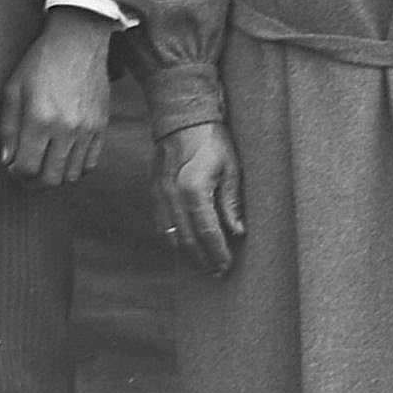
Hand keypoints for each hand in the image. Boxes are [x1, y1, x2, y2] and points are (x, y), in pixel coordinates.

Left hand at [0, 9, 113, 186]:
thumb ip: (8, 128)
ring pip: (72, 175)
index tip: (12, 168)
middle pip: (50, 178)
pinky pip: (91, 163)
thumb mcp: (13, 89)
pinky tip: (65, 159)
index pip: (26, 168)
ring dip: (55, 178)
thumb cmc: (40, 62)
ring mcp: (87, 129)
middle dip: (33, 184)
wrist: (78, 41)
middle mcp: (65, 128)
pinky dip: (76, 169)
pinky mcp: (101, 126)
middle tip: (25, 177)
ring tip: (45, 168)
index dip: (15, 174)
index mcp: (39, 119)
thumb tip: (8, 160)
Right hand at [152, 121, 244, 274]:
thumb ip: (232, 202)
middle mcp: (173, 196)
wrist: (182, 119)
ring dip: (187, 254)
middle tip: (217, 273)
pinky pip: (162, 225)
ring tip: (203, 265)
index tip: (227, 266)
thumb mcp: (231, 167)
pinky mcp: (154, 193)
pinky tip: (186, 246)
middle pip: (187, 240)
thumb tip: (238, 232)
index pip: (208, 232)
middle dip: (203, 260)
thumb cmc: (212, 141)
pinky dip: (174, 240)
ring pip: (171, 236)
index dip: (218, 252)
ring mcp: (160, 196)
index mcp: (194, 189)